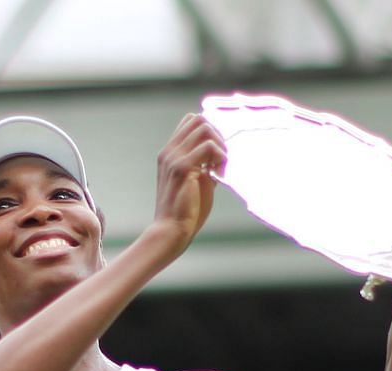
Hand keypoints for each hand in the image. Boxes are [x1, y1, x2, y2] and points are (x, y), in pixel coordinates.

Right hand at [148, 114, 227, 254]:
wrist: (171, 231)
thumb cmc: (185, 212)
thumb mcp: (196, 182)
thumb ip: (203, 166)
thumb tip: (219, 157)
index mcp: (170, 154)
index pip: (190, 121)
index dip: (209, 130)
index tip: (218, 153)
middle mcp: (169, 151)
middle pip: (198, 119)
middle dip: (217, 134)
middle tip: (222, 158)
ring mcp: (174, 158)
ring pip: (204, 128)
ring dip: (220, 143)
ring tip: (221, 165)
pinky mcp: (182, 168)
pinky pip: (208, 146)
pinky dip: (220, 156)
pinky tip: (220, 174)